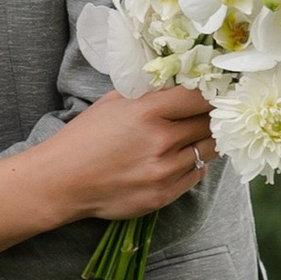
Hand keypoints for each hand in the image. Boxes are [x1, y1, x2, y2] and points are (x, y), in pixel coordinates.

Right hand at [46, 85, 217, 221]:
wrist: (61, 182)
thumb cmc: (84, 138)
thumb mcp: (112, 103)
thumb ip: (148, 93)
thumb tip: (179, 84)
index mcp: (147, 112)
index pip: (200, 97)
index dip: (214, 93)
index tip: (218, 91)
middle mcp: (160, 141)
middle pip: (209, 124)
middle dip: (212, 116)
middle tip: (212, 112)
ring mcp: (164, 171)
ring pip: (208, 151)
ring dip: (205, 141)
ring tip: (195, 136)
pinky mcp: (164, 195)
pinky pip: (197, 175)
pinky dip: (193, 165)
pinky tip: (180, 158)